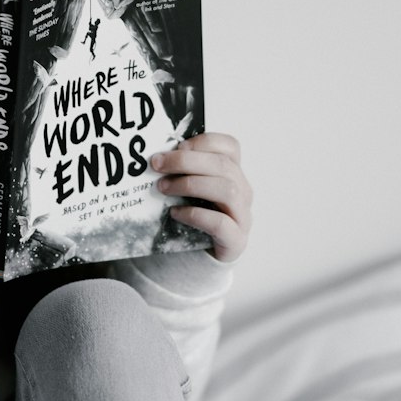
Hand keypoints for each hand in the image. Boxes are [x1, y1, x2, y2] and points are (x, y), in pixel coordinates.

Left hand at [150, 132, 251, 263]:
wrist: (198, 258)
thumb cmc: (192, 217)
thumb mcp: (189, 189)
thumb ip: (182, 171)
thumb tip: (157, 156)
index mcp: (233, 174)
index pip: (230, 147)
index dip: (204, 142)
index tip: (177, 146)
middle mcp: (243, 192)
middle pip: (223, 166)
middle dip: (186, 161)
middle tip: (157, 164)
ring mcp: (243, 217)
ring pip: (227, 190)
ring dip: (191, 184)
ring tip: (163, 188)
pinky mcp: (236, 241)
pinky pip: (220, 223)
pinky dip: (195, 215)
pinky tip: (175, 213)